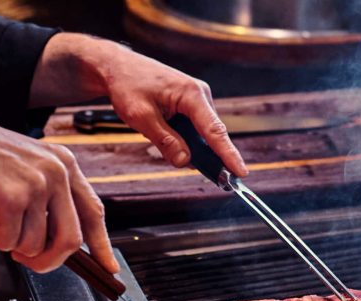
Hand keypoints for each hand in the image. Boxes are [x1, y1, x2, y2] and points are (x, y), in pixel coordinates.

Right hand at [0, 108, 117, 273]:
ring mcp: (35, 186)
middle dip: (49, 261)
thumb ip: (49, 200)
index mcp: (64, 164)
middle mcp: (56, 173)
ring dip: (9, 241)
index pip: (93, 212)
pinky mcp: (11, 200)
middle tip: (28, 261)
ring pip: (34, 245)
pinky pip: (7, 242)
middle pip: (70, 240)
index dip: (102, 245)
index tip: (108, 267)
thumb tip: (63, 243)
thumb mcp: (27, 169)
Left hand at [29, 33, 247, 176]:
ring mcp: (197, 100)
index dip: (228, 154)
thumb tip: (185, 162)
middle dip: (201, 155)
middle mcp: (200, 95)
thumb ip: (165, 141)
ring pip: (200, 135)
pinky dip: (181, 138)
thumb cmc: (128, 86)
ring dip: (185, 145)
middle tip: (185, 165)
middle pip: (210, 136)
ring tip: (156, 133)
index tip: (242, 172)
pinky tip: (161, 130)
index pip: (214, 130)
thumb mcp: (141, 117)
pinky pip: (193, 130)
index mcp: (192, 94)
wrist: (118, 67)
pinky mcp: (191, 105)